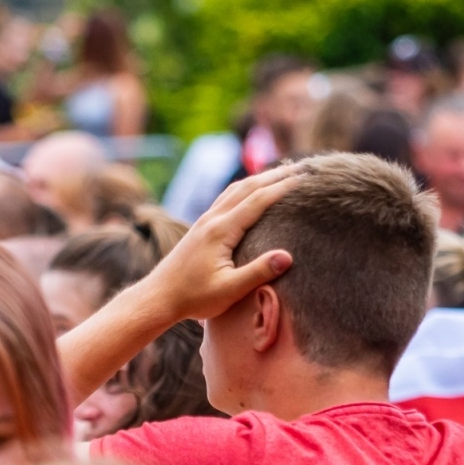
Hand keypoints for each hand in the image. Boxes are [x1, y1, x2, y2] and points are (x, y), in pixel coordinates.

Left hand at [140, 164, 299, 322]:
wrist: (158, 297)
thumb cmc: (194, 298)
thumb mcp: (229, 290)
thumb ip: (258, 272)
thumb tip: (287, 256)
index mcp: (221, 230)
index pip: (257, 201)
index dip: (282, 188)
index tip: (305, 178)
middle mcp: (212, 219)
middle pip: (247, 187)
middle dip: (275, 175)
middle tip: (302, 167)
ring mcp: (205, 221)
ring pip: (236, 190)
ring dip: (260, 178)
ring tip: (282, 172)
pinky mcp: (201, 227)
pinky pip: (227, 198)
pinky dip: (245, 188)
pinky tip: (251, 191)